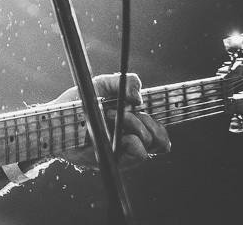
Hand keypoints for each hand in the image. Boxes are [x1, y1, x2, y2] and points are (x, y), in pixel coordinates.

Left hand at [54, 73, 170, 169]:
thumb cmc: (77, 103)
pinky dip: (131, 141)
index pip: (162, 124)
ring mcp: (125, 151)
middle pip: (161, 135)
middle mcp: (132, 138)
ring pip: (151, 142)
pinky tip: (114, 134)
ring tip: (110, 117)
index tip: (189, 100)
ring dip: (134, 125)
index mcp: (132, 121)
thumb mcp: (102, 84)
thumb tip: (140, 98)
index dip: (177, 114)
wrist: (54, 119)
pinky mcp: (116, 161)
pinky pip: (140, 153)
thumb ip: (125, 81)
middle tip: (122, 110)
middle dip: (146, 119)